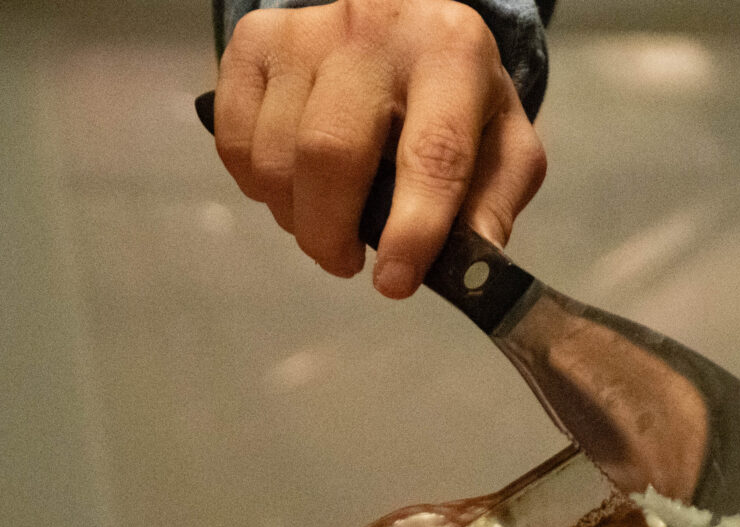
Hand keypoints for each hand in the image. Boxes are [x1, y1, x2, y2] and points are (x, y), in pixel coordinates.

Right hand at [213, 0, 546, 297]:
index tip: (394, 283)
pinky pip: (236, 138)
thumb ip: (493, 204)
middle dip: (331, 233)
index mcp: (454, 53)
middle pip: (330, 151)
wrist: (408, 29)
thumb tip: (473, 262)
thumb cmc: (460, 101)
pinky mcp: (257, 40)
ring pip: (275, 152)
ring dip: (295, 215)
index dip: (412, 229)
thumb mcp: (503, 144)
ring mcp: (307, 30)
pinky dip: (257, 185)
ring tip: (327, 223)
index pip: (433, 151)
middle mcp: (377, 28)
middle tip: (347, 263)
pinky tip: (295, 186)